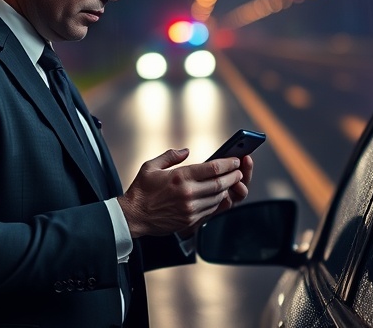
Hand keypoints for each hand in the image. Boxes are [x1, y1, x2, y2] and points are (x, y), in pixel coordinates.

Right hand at [117, 149, 243, 237]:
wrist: (134, 216)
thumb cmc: (141, 190)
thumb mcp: (151, 166)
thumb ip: (171, 155)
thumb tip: (186, 151)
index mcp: (180, 177)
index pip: (213, 169)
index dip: (228, 163)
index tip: (235, 160)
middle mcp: (188, 194)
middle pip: (220, 184)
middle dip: (233, 176)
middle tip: (238, 171)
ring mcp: (190, 209)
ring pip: (218, 198)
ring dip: (227, 189)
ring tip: (230, 182)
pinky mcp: (190, 221)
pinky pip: (211, 210)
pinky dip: (218, 202)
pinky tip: (218, 195)